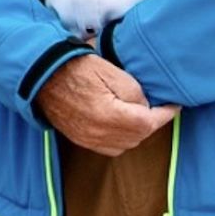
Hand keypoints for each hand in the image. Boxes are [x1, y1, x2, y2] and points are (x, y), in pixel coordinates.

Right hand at [35, 55, 177, 156]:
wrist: (41, 75)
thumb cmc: (75, 68)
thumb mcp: (112, 71)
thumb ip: (135, 93)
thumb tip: (144, 107)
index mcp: (109, 115)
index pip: (148, 123)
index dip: (165, 114)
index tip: (173, 105)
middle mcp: (99, 133)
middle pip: (138, 137)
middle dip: (151, 123)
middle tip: (156, 106)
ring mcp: (88, 139)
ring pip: (125, 145)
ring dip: (136, 132)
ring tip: (138, 114)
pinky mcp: (80, 139)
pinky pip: (109, 147)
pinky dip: (120, 138)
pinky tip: (120, 123)